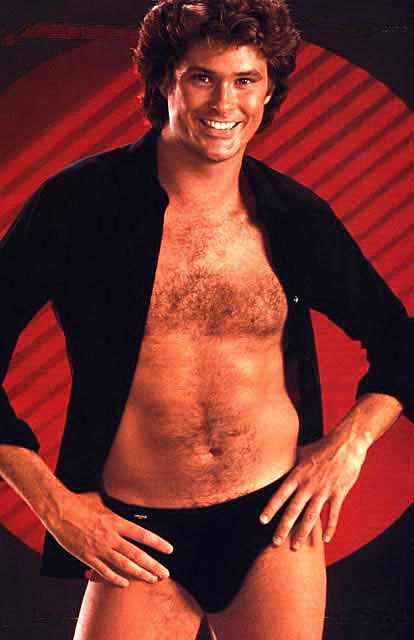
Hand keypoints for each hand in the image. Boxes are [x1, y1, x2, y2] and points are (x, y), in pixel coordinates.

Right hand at [45, 490, 172, 587]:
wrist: (59, 511)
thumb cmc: (79, 502)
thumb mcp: (101, 500)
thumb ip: (113, 506)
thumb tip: (121, 502)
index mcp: (116, 521)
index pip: (142, 535)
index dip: (157, 543)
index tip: (169, 550)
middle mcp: (111, 537)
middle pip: (137, 554)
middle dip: (153, 565)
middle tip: (165, 573)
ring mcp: (99, 548)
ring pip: (124, 565)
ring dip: (139, 574)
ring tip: (152, 579)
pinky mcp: (87, 557)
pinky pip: (104, 571)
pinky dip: (115, 579)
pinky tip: (125, 584)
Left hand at [259, 429, 366, 549]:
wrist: (346, 444)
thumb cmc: (323, 447)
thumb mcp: (302, 452)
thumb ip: (289, 459)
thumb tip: (276, 458)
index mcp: (298, 475)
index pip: (281, 494)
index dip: (271, 508)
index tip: (262, 521)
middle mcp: (308, 485)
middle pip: (293, 510)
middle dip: (283, 528)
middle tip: (274, 543)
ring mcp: (324, 491)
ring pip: (311, 517)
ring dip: (302, 533)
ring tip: (295, 547)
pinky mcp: (338, 493)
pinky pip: (333, 514)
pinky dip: (330, 527)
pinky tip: (326, 540)